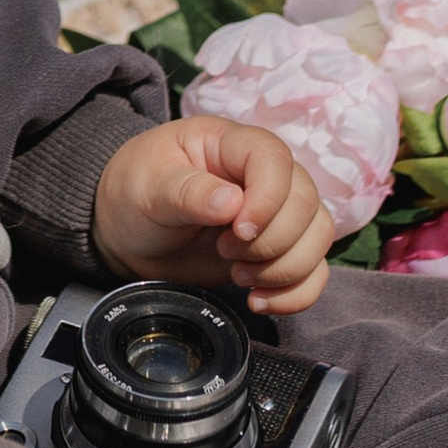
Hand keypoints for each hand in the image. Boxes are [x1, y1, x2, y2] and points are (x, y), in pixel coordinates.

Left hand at [91, 117, 333, 316]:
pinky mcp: (277, 251)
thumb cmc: (134, 195)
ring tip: (239, 277)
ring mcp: (276, 214)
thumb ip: (187, 192)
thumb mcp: (147, 188)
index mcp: (230, 145)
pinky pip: (314, 271)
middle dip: (272, 240)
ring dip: (286, 268)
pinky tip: (260, 302)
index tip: (237, 230)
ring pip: (319, 236)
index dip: (268, 198)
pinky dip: (297, 293)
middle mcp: (263, 176)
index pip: (274, 158)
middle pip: (305, 202)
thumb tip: (231, 203)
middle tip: (225, 253)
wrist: (128, 234)